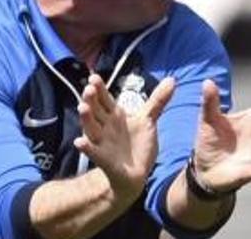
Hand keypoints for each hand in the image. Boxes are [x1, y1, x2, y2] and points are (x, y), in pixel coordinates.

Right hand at [74, 75, 174, 198]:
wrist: (136, 175)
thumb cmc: (138, 145)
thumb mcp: (148, 120)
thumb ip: (158, 100)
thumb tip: (172, 80)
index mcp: (114, 115)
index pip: (105, 98)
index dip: (100, 89)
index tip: (94, 77)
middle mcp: (105, 126)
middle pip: (95, 110)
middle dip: (91, 99)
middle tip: (89, 89)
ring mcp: (102, 142)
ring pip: (91, 127)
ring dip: (86, 118)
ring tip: (82, 108)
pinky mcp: (103, 159)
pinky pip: (92, 152)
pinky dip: (86, 147)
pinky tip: (79, 142)